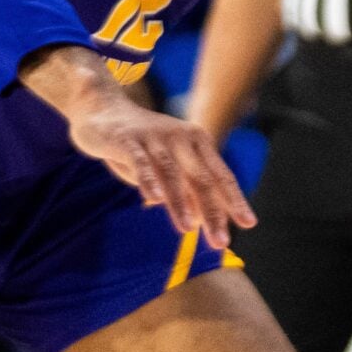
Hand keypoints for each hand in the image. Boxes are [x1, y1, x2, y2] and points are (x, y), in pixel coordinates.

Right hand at [65, 94, 254, 247]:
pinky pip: (140, 162)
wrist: (103, 109)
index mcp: (198, 143)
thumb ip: (186, 189)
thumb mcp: (169, 166)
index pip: (221, 176)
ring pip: (172, 173)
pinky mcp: (127, 140)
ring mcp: (155, 137)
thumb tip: (201, 221)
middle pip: (202, 179)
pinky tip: (154, 200)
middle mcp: (182, 138)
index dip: (234, 200)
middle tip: (220, 241)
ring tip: (188, 228)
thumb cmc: (143, 145)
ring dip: (181, 202)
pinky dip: (148, 181)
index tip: (248, 223)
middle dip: (213, 212)